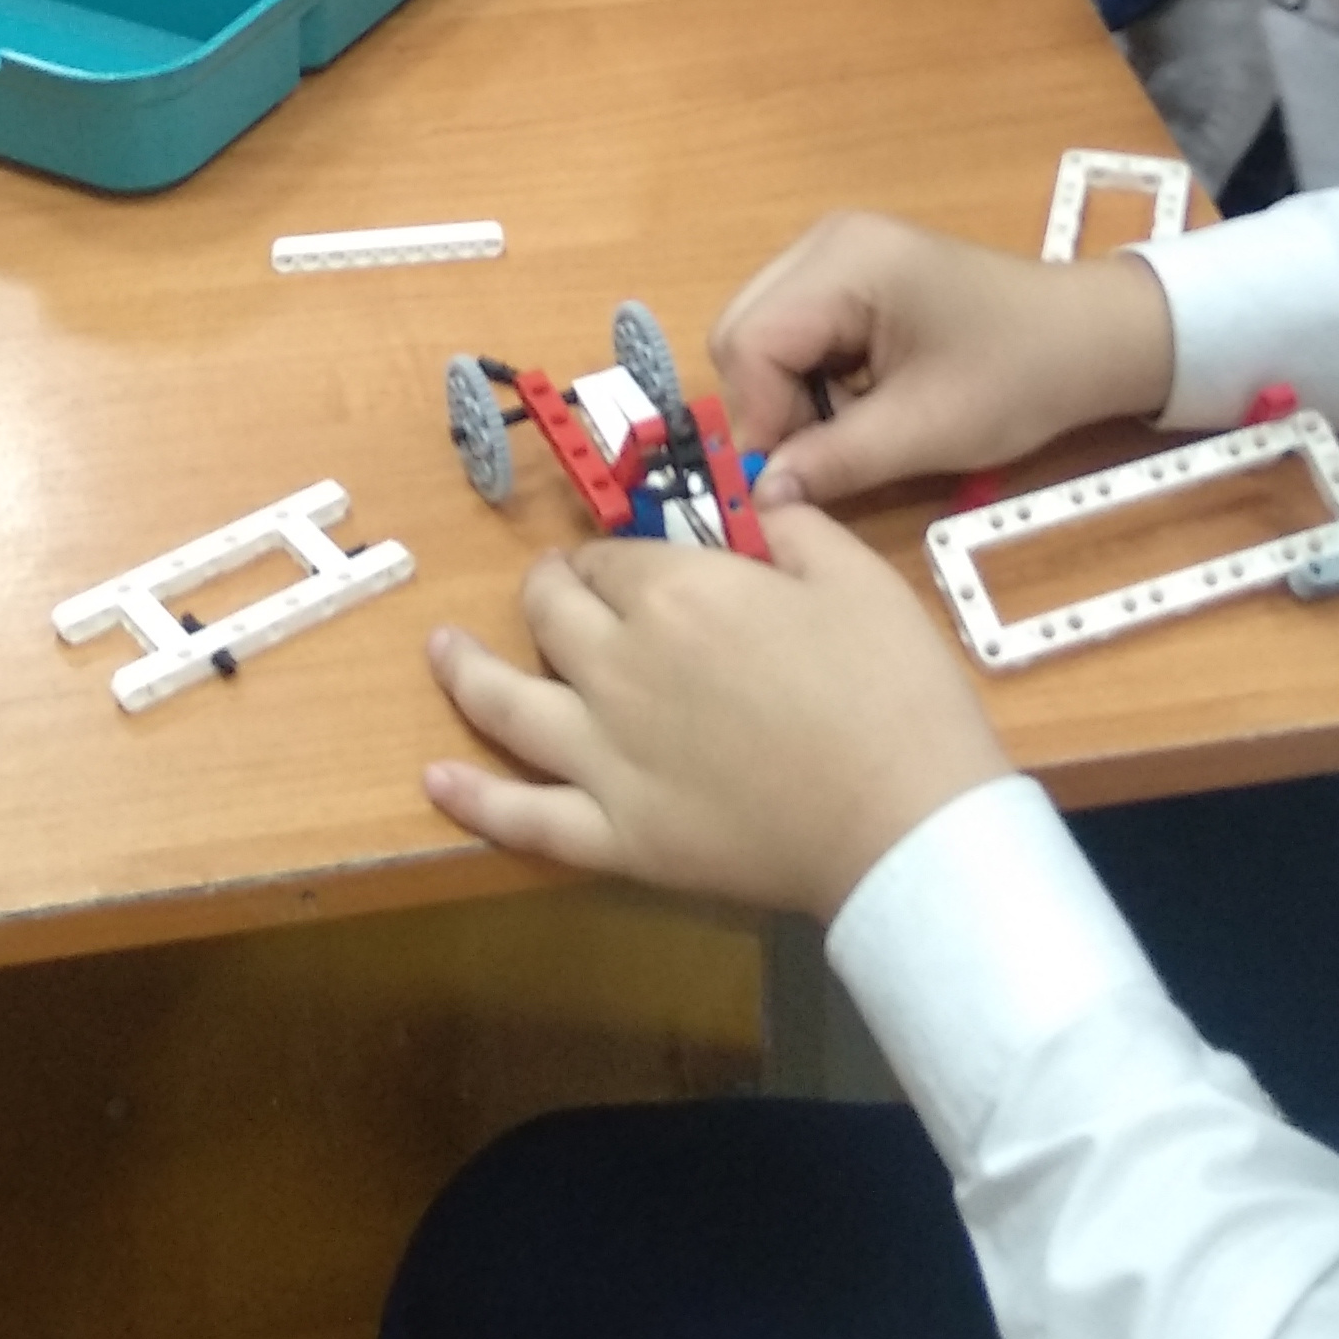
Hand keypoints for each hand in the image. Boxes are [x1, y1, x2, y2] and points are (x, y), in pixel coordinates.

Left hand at [423, 506, 1013, 919]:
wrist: (904, 824)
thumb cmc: (893, 692)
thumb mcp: (856, 575)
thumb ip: (791, 526)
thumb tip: (752, 500)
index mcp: (678, 593)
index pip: (613, 557)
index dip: (613, 554)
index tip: (621, 559)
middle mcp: (619, 665)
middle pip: (553, 613)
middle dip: (549, 589)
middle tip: (555, 588)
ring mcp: (606, 756)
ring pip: (508, 703)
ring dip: (465, 669)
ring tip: (440, 649)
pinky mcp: (616, 837)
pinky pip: (525, 816)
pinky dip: (473, 798)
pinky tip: (435, 779)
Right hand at [710, 208, 1174, 507]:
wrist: (1091, 338)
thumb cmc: (1021, 376)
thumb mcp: (927, 430)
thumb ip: (835, 462)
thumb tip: (759, 496)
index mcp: (845, 261)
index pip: (748, 340)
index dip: (760, 416)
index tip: (795, 474)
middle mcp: (826, 241)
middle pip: (743, 331)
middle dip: (769, 404)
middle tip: (821, 454)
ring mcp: (835, 251)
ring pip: (762, 335)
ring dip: (789, 395)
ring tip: (850, 429)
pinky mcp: (848, 273)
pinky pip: (793, 331)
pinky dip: (809, 378)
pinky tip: (858, 401)